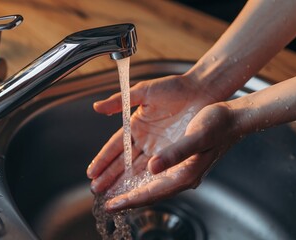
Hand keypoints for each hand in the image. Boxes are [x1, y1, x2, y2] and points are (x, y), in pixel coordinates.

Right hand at [86, 75, 218, 201]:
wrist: (203, 91)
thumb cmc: (175, 88)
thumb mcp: (145, 92)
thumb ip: (119, 100)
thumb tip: (96, 107)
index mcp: (136, 126)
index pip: (115, 147)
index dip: (103, 160)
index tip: (91, 172)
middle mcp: (145, 141)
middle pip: (124, 163)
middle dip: (109, 177)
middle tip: (96, 190)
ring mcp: (159, 149)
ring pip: (138, 170)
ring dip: (124, 183)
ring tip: (110, 196)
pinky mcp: (174, 155)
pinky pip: (157, 172)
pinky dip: (146, 182)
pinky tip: (135, 192)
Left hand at [105, 102, 240, 211]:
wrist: (234, 118)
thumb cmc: (218, 125)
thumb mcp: (196, 136)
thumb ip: (175, 153)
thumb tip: (153, 167)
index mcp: (185, 174)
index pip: (151, 193)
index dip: (129, 200)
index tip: (111, 205)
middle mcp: (181, 176)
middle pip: (148, 193)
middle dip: (126, 199)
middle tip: (105, 203)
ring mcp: (180, 170)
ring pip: (149, 185)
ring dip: (130, 188)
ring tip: (112, 192)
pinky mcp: (179, 162)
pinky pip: (155, 175)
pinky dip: (140, 178)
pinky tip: (130, 176)